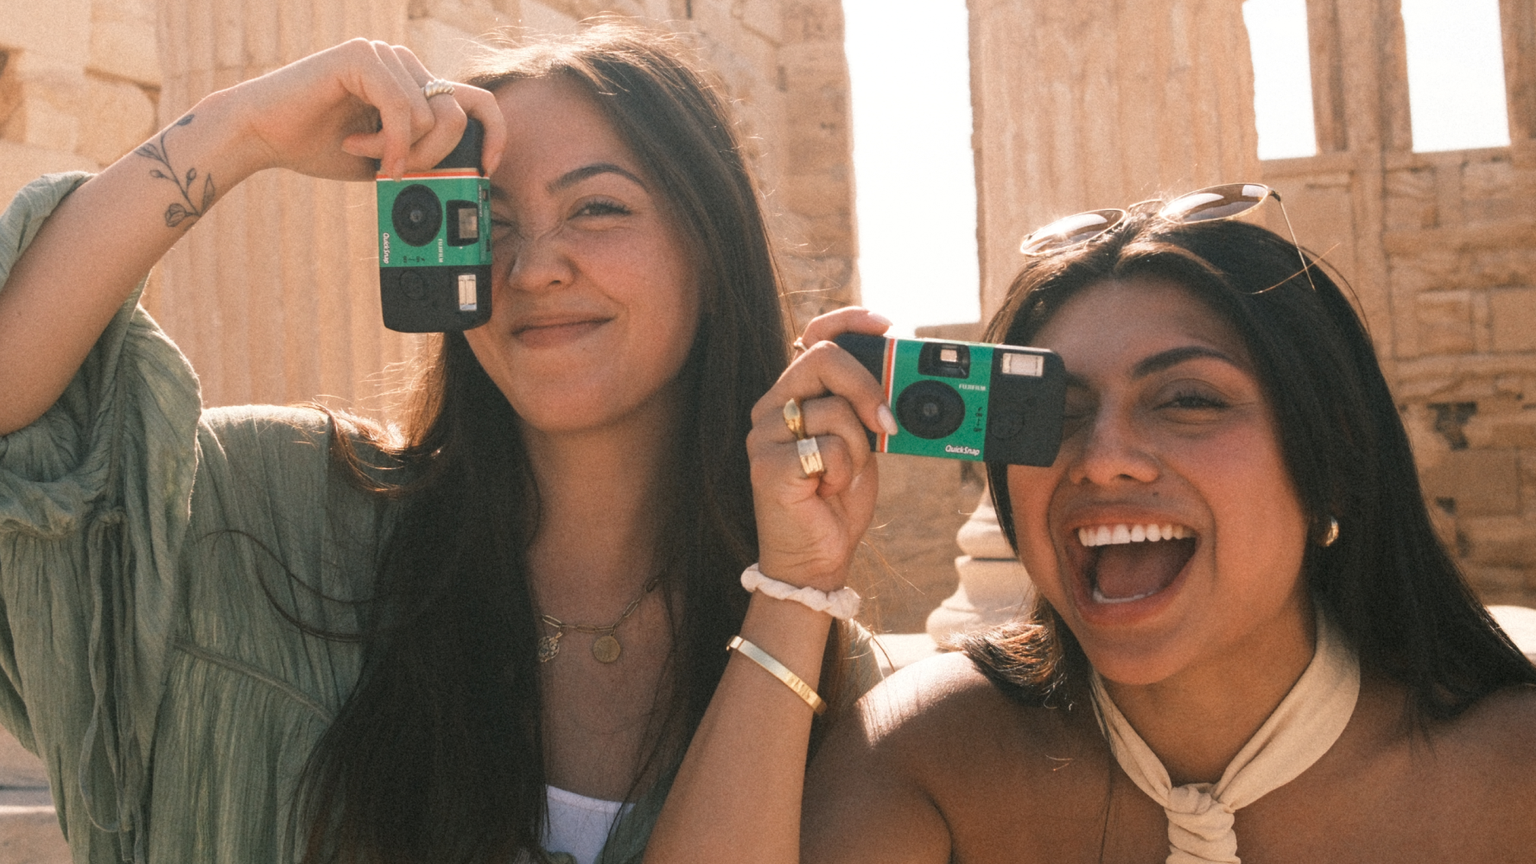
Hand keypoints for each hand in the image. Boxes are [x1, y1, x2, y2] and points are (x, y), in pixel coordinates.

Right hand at [224, 38, 506, 180]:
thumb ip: (425, 156)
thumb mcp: (389, 159)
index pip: (478, 101)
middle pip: (458, 115)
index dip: (494, 135)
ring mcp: (385, 55)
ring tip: (364, 154)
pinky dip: (388, 142)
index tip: (485, 169)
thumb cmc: (321, 147)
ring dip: (400, 151)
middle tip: (399, 172)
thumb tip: (470, 174)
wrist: (263, 135)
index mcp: (415, 84)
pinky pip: (402, 108)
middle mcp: (405, 64)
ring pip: (432, 117)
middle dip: (435, 157)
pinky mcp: (362, 57)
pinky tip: (359, 148)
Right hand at [747, 308, 897, 591]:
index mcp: (796, 393)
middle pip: (823, 357)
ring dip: (858, 448)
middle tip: (888, 422)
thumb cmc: (838, 499)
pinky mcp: (767, 465)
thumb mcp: (864, 444)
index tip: (886, 326)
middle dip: (868, 385)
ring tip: (842, 475)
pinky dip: (843, 472)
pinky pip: (826, 448)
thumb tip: (907, 376)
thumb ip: (872, 408)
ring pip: (833, 410)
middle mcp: (773, 406)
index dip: (849, 321)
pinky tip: (827, 490)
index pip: (813, 336)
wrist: (815, 558)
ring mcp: (764, 435)